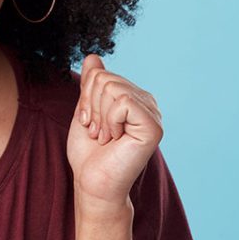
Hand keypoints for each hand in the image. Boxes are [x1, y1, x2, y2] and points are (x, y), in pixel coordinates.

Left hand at [66, 54, 163, 214]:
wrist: (93, 183)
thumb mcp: (85, 110)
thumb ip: (91, 84)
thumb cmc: (89, 153)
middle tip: (98, 133)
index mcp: (133, 98)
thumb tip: (93, 57)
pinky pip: (123, 102)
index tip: (90, 124)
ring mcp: (152, 114)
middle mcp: (147, 103)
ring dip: (99, 117)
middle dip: (91, 107)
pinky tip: (115, 139)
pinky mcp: (153, 127)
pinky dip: (110, 121)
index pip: (101, 74)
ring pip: (112, 88)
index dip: (86, 99)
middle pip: (105, 78)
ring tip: (106, 137)